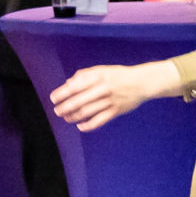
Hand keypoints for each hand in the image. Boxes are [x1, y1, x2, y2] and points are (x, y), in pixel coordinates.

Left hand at [51, 62, 168, 131]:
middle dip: (65, 107)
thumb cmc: (119, 75)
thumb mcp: (102, 70)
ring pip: (87, 112)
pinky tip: (80, 126)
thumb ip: (85, 74)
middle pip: (79, 101)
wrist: (142, 82)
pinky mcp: (116, 111)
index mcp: (98, 77)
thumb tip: (68, 83)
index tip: (53, 98)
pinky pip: (99, 121)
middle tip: (57, 111)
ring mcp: (110, 101)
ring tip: (66, 118)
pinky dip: (88, 126)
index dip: (62, 93)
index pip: (76, 86)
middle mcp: (103, 89)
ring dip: (74, 116)